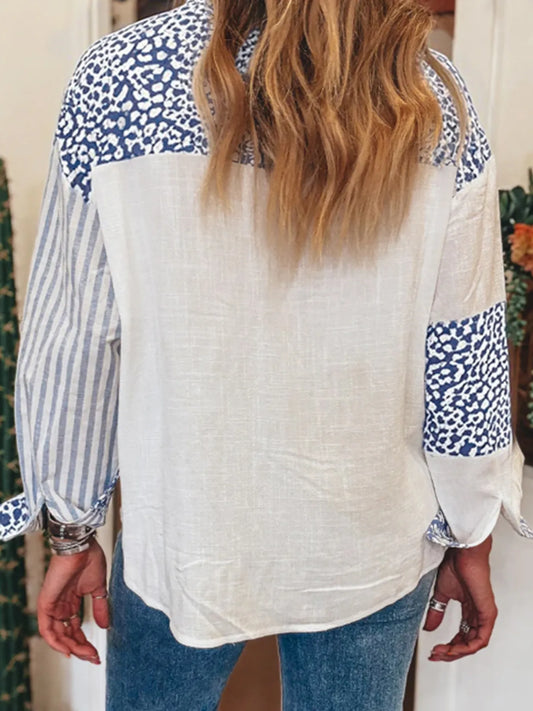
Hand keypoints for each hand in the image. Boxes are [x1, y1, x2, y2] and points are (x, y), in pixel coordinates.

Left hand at [37, 536, 109, 663]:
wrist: (82, 546)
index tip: (97, 653)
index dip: (85, 643)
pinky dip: (56, 642)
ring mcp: (52, 606)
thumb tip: (105, 626)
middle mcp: (60, 607)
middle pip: (67, 635)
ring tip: (86, 655)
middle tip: (94, 657)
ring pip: (57, 636)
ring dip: (71, 648)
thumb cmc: (90, 560)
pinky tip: (68, 650)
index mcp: (71, 603)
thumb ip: (100, 607)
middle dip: (81, 649)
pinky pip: (47, 629)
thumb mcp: (98, 588)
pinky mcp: (46, 603)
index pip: (75, 629)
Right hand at [423, 535, 497, 661]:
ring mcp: (484, 615)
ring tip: (442, 652)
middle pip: (467, 643)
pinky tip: (454, 648)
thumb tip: (428, 628)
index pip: (462, 636)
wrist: (462, 552)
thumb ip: (437, 612)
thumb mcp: (441, 594)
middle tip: (436, 655)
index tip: (434, 650)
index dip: (448, 646)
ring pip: (474, 644)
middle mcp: (479, 615)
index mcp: (470, 610)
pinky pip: (481, 639)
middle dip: (450, 652)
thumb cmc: (455, 565)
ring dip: (457, 652)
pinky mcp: (487, 614)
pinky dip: (467, 647)